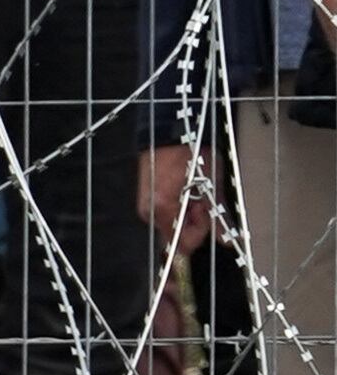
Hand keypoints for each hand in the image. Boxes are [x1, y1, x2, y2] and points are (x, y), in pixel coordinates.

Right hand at [138, 141, 211, 256]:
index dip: (200, 230)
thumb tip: (228, 240)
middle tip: (201, 198)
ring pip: (173, 223)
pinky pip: (165, 213)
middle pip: (177, 233)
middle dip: (194, 221)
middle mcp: (149, 211)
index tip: (206, 210)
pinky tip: (183, 189)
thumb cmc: (190, 153)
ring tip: (193, 190)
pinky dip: (178, 206)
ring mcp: (145, 205)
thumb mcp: (211, 184)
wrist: (170, 132)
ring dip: (187, 213)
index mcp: (162, 209)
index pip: (182, 242)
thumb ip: (217, 215)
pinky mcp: (146, 198)